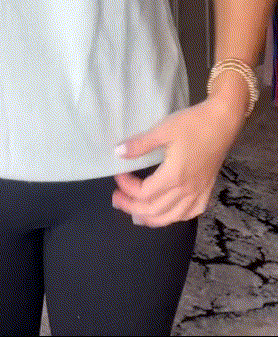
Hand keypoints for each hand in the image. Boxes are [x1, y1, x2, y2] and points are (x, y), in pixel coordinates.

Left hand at [112, 98, 244, 226]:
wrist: (222, 121)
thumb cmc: (192, 123)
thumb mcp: (163, 130)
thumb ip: (140, 144)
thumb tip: (117, 153)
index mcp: (174, 176)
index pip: (144, 193)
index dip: (127, 187)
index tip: (118, 175)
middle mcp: (186, 189)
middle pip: (155, 209)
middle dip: (132, 207)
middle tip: (117, 199)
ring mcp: (199, 192)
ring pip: (172, 216)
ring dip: (151, 218)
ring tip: (136, 213)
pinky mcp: (207, 189)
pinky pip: (191, 212)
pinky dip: (176, 216)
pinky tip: (169, 213)